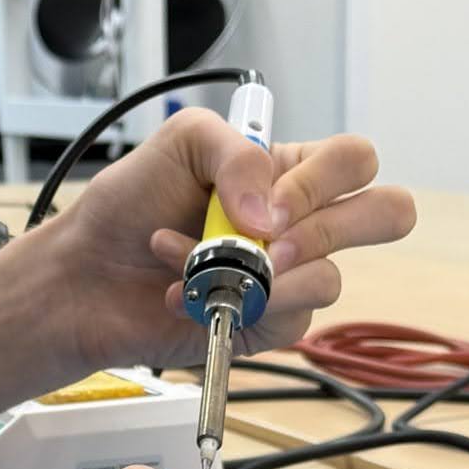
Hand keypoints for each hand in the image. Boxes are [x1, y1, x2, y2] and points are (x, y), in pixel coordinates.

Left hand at [64, 112, 416, 370]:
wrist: (84, 273)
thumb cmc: (128, 205)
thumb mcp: (181, 142)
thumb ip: (238, 153)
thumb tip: (273, 214)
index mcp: (290, 172)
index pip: (356, 162)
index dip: (326, 179)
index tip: (267, 199)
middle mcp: (299, 224)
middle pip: (384, 216)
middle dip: (331, 227)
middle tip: (270, 239)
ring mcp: (288, 279)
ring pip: (330, 279)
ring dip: (254, 271)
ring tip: (195, 263)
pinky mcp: (265, 326)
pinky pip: (289, 323)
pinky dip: (231, 303)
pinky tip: (187, 293)